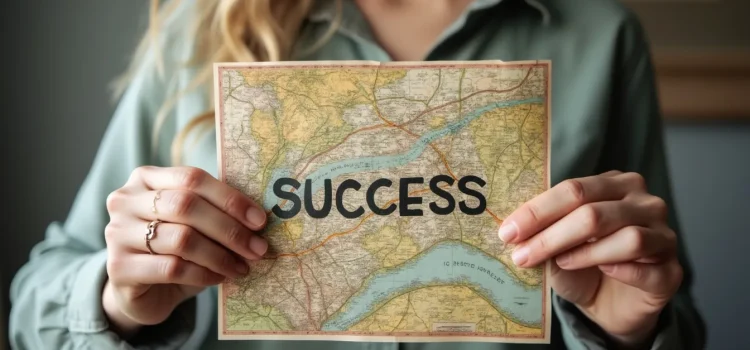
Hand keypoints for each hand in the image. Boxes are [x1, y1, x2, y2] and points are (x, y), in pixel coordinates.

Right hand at [102, 166, 267, 336]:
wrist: (142, 290)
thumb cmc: (175, 249)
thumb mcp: (195, 223)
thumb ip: (216, 210)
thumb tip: (259, 215)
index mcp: (146, 178)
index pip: (192, 178)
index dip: (230, 198)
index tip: (260, 220)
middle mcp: (125, 200)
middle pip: (186, 206)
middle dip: (229, 229)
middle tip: (258, 249)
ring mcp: (116, 233)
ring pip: (181, 239)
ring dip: (220, 256)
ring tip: (241, 267)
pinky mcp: (118, 268)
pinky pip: (172, 268)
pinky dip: (203, 274)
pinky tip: (218, 278)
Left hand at [498, 171, 681, 347]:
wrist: (610, 306)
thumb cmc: (582, 267)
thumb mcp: (556, 246)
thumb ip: (543, 233)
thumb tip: (515, 232)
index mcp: (614, 185)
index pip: (573, 189)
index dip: (538, 211)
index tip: (508, 231)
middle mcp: (645, 203)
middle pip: (594, 212)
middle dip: (551, 236)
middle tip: (522, 255)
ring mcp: (664, 235)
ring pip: (626, 237)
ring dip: (584, 253)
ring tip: (561, 264)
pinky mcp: (671, 271)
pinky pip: (647, 267)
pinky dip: (621, 271)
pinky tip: (603, 274)